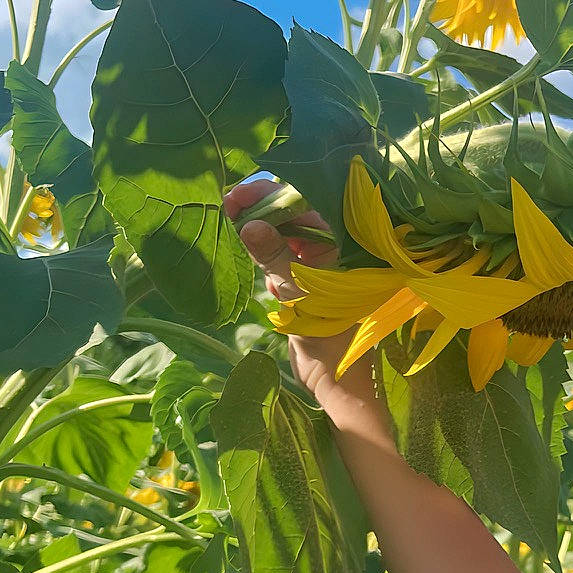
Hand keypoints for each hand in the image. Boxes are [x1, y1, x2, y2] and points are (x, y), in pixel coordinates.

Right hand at [222, 176, 378, 421]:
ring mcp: (319, 266)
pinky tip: (274, 289)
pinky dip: (270, 267)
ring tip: (241, 237)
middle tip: (228, 208)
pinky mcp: (305, 284)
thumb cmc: (329, 335)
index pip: (307, 200)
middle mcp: (335, 248)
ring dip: (263, 240)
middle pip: (292, 216)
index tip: (239, 194)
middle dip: (261, 212)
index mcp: (344, 242)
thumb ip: (275, 256)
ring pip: (284, 238)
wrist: (334, 379)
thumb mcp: (299, 291)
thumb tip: (249, 225)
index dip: (273, 193)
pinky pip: (282, 262)